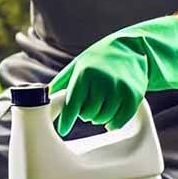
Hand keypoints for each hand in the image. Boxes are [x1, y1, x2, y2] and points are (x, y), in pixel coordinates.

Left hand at [50, 16, 177, 135]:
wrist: (130, 48)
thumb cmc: (99, 58)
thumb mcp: (78, 64)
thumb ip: (61, 81)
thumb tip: (44, 95)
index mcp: (84, 74)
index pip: (72, 104)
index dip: (67, 120)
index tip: (63, 130)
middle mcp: (102, 82)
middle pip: (87, 114)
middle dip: (84, 113)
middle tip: (88, 105)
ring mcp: (119, 89)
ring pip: (102, 118)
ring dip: (98, 118)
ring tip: (99, 108)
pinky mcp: (133, 96)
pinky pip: (120, 120)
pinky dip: (113, 124)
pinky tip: (110, 122)